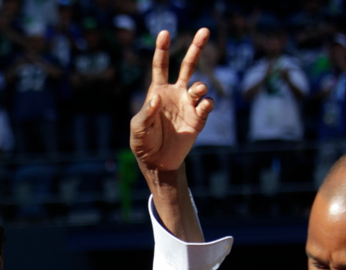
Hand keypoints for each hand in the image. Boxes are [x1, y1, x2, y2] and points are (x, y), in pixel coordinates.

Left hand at [129, 28, 213, 172]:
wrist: (158, 162)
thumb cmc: (144, 142)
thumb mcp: (138, 129)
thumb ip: (146, 114)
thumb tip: (157, 99)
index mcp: (158, 92)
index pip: (161, 66)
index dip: (162, 50)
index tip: (164, 33)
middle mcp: (176, 94)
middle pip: (188, 66)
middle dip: (196, 48)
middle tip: (204, 30)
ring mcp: (188, 105)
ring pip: (199, 86)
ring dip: (200, 86)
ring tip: (198, 89)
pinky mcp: (198, 119)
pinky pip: (206, 106)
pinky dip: (207, 104)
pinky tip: (204, 105)